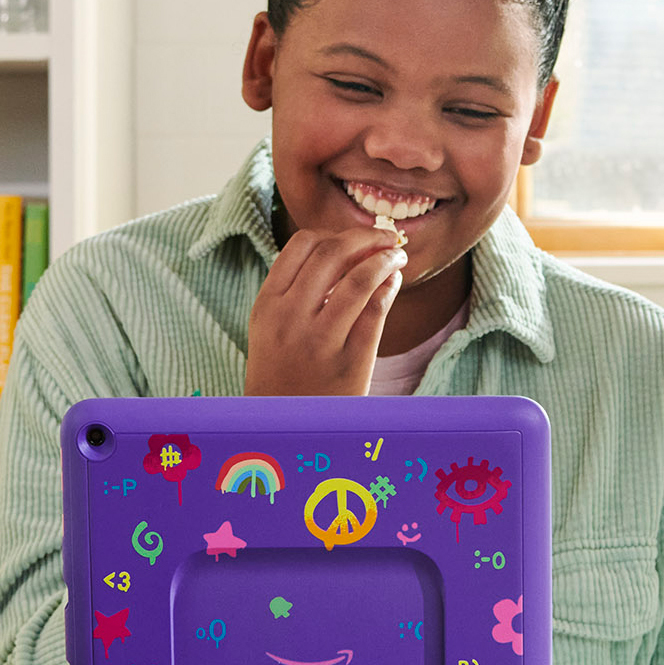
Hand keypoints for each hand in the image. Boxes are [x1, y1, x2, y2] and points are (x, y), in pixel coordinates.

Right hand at [244, 227, 405, 395]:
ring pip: (359, 278)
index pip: (302, 244)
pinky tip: (394, 283)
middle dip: (366, 236)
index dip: (335, 233)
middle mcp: (289, 319)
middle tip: (386, 237)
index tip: (353, 239)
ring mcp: (319, 342)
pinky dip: (389, 287)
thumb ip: (297, 290)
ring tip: (396, 257)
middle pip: (333, 252)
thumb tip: (349, 249)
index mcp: (266, 305)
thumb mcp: (272, 329)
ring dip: (384, 258)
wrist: (284, 432)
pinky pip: (376, 311)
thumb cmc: (283, 374)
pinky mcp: (350, 362)